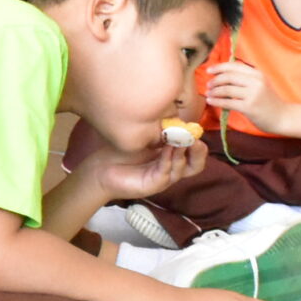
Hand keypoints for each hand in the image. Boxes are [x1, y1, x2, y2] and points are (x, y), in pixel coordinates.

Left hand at [83, 136, 208, 201]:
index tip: (193, 126)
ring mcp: (164, 177)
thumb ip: (159, 130)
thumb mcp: (144, 137)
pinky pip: (167, 171)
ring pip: (184, 168)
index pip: (194, 151)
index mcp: (171, 156)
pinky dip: (169, 159)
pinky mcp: (154, 184)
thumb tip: (174, 115)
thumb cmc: (120, 152)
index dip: (196, 139)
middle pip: (197, 164)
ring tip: (181, 139)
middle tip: (196, 138)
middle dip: (200, 151)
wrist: (100, 170)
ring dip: (184, 152)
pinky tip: (166, 148)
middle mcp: (171, 168)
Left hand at [202, 60, 281, 130]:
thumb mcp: (260, 84)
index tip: (209, 70)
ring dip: (214, 91)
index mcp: (258, 74)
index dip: (220, 67)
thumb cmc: (269, 102)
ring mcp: (253, 94)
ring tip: (208, 94)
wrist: (283, 117)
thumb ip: (245, 78)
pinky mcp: (249, 107)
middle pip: (229, 76)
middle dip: (215, 80)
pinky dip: (216, 101)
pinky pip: (228, 102)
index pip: (234, 66)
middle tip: (208, 85)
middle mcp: (256, 81)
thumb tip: (223, 75)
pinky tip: (210, 101)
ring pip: (226, 89)